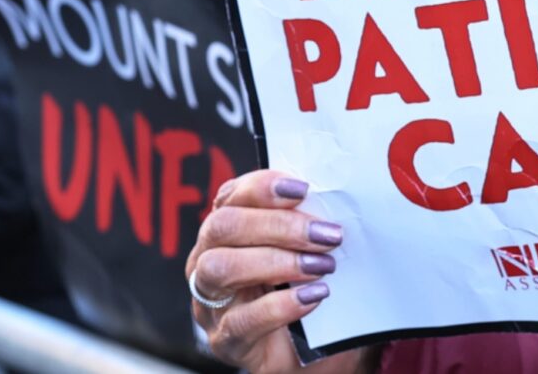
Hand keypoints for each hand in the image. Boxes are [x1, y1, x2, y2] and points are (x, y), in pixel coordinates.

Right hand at [188, 169, 356, 372]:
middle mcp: (206, 261)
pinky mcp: (225, 340)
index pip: (230, 197)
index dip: (262, 187)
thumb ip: (303, 224)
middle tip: (325, 234)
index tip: (302, 189)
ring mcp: (210, 303)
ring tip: (320, 265)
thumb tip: (331, 201)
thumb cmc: (302, 287)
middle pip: (223, 227)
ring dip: (276, 261)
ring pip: (221, 268)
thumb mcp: (301, 249)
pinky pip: (241, 320)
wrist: (307, 351)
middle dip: (278, 225)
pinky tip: (313, 296)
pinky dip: (280, 305)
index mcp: (224, 232)